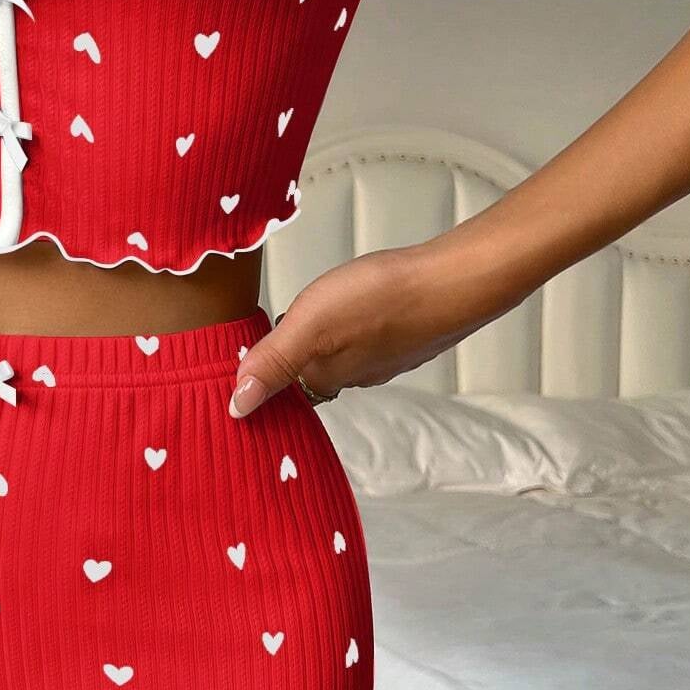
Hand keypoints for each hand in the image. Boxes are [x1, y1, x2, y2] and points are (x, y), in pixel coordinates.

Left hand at [229, 241, 503, 416]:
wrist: (453, 281)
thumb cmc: (382, 299)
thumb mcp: (309, 326)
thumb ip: (272, 363)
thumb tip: (237, 408)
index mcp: (325, 378)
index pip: (282, 392)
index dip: (263, 379)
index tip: (244, 365)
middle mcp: (354, 375)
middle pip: (309, 374)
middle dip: (290, 359)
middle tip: (269, 332)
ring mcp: (384, 357)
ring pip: (339, 355)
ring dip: (322, 342)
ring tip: (306, 318)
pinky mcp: (404, 335)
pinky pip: (367, 337)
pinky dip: (355, 327)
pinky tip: (355, 308)